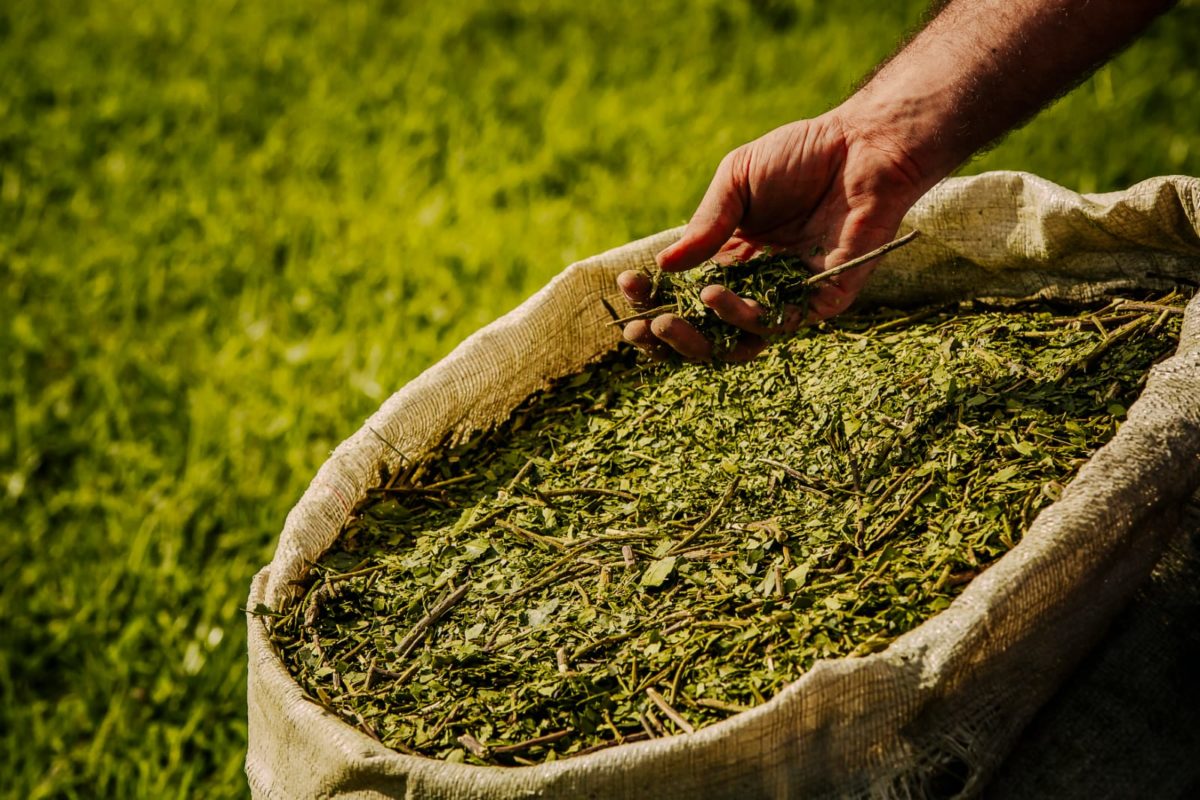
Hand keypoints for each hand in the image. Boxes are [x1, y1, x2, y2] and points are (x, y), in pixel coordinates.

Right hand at [620, 109, 927, 360]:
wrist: (863, 145)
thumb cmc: (801, 155)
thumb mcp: (736, 180)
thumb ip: (706, 224)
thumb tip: (662, 268)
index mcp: (734, 260)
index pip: (687, 297)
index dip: (655, 301)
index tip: (628, 290)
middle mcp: (760, 286)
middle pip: (708, 333)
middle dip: (670, 338)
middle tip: (642, 329)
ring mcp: (791, 296)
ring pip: (740, 340)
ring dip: (703, 334)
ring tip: (676, 314)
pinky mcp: (824, 300)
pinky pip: (780, 323)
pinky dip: (745, 317)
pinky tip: (717, 296)